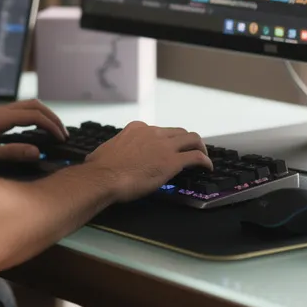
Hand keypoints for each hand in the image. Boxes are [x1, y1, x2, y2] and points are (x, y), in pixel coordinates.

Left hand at [0, 99, 66, 166]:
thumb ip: (11, 153)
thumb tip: (36, 152)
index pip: (34, 115)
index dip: (51, 125)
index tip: (62, 138)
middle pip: (33, 105)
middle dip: (51, 117)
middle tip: (63, 133)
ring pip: (26, 107)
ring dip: (42, 116)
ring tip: (52, 132)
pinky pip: (17, 113)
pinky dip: (32, 119)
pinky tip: (32, 133)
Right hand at [83, 121, 211, 200]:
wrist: (103, 177)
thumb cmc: (99, 168)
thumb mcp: (106, 151)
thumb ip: (113, 150)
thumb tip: (103, 157)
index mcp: (136, 129)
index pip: (158, 130)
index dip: (166, 140)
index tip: (167, 148)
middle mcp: (152, 132)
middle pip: (179, 132)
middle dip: (186, 141)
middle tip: (190, 150)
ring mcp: (164, 146)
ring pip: (192, 139)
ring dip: (200, 147)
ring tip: (203, 156)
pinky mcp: (172, 161)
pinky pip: (196, 157)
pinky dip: (205, 161)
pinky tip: (207, 167)